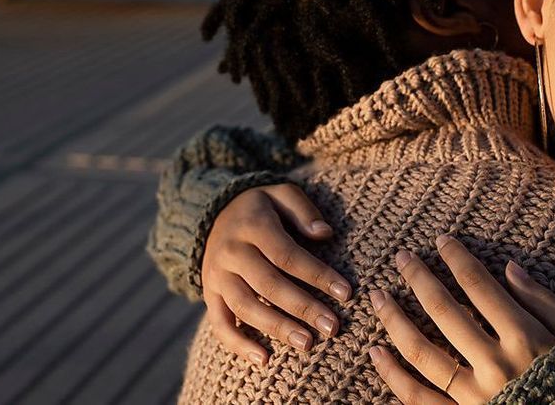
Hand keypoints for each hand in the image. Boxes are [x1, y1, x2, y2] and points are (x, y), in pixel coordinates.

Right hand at [201, 183, 352, 365]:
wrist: (211, 214)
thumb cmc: (260, 208)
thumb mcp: (280, 194)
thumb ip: (303, 210)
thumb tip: (325, 233)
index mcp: (253, 226)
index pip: (288, 255)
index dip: (317, 274)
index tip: (346, 293)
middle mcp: (231, 252)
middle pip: (269, 284)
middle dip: (303, 308)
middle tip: (332, 327)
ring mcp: (216, 275)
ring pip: (245, 307)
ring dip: (277, 328)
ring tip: (307, 344)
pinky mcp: (208, 294)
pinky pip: (220, 323)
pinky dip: (238, 344)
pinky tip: (264, 360)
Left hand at [368, 235, 554, 403]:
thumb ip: (544, 301)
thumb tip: (509, 267)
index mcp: (525, 337)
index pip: (479, 285)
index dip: (456, 259)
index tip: (440, 241)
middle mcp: (495, 364)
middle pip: (443, 311)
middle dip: (417, 279)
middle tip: (401, 258)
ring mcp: (475, 396)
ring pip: (421, 351)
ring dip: (394, 320)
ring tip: (377, 297)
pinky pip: (419, 399)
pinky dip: (393, 375)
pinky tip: (375, 353)